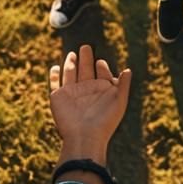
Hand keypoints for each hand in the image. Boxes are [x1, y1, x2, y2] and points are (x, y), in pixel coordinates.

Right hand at [49, 44, 130, 162]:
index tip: (101, 62)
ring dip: (71, 62)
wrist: (84, 136)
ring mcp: (71, 92)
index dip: (102, 66)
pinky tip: (55, 67)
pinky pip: (55, 83)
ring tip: (73, 53)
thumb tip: (128, 70)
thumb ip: (123, 85)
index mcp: (101, 91)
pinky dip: (54, 74)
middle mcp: (86, 90)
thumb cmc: (104, 120)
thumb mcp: (119, 101)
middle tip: (86, 47)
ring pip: (71, 73)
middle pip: (85, 70)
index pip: (102, 74)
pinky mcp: (58, 96)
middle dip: (86, 58)